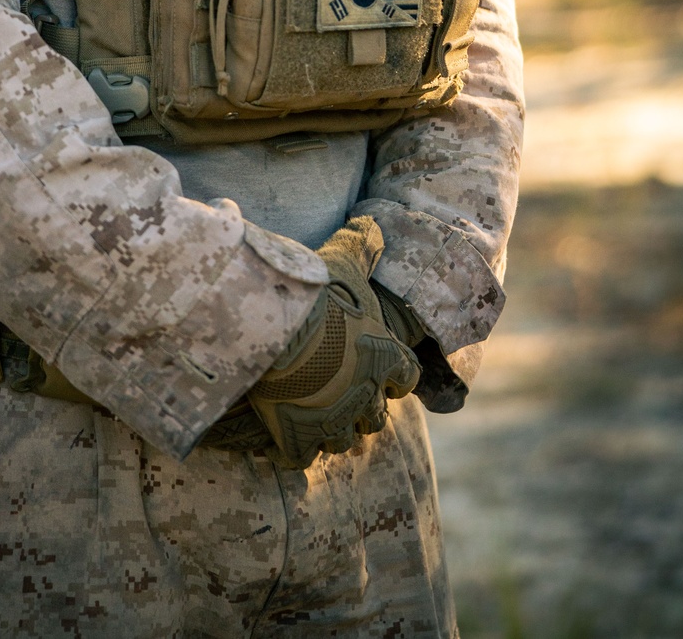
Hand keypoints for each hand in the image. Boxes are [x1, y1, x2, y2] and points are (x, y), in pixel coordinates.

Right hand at [248, 217, 419, 469]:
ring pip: (343, 442)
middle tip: (343, 394)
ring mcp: (332, 423)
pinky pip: (301, 459)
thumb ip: (363, 243)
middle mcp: (366, 397)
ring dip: (332, 431)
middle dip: (363, 408)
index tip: (380, 367)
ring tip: (315, 418)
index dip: (394, 372)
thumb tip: (372, 222)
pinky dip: (293, 451)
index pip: (405, 376)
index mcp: (385, 358)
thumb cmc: (317, 293)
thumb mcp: (344, 258)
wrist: (276, 329)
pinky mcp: (297, 440)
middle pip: (376, 418)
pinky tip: (282, 438)